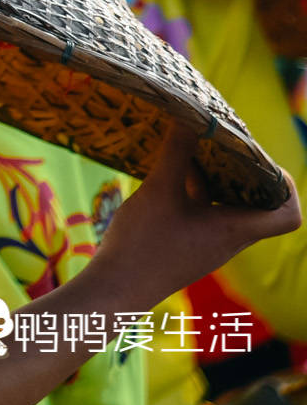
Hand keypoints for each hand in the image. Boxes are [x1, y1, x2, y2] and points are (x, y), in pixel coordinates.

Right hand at [86, 126, 299, 307]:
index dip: (285, 186)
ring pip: (230, 205)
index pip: (288, 216)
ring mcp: (210, 241)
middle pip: (260, 204)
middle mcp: (230, 237)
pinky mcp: (191, 242)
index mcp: (235, 229)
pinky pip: (207, 211)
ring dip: (219, 177)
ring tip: (197, 148)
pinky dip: (198, 189)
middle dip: (247, 170)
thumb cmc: (143, 244)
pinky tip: (170, 169)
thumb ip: (176, 154)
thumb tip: (189, 117)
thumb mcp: (158, 192)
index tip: (259, 160)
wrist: (117, 288)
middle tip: (226, 143)